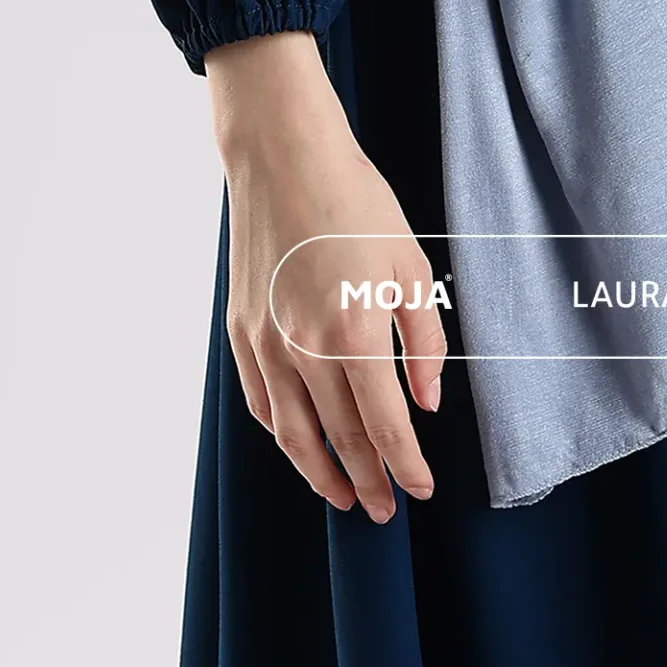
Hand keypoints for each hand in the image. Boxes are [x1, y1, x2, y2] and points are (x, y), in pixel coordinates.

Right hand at [205, 31, 446, 521]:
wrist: (283, 158)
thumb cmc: (355, 202)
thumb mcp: (411, 266)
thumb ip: (422, 341)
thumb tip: (426, 402)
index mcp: (353, 334)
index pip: (386, 427)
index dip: (406, 466)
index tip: (422, 489)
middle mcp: (304, 350)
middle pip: (340, 439)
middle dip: (369, 480)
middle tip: (387, 508)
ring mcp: (265, 344)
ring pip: (292, 434)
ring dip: (320, 473)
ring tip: (344, 496)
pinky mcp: (240, 330)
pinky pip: (260, 402)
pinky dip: (281, 433)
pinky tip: (299, 444)